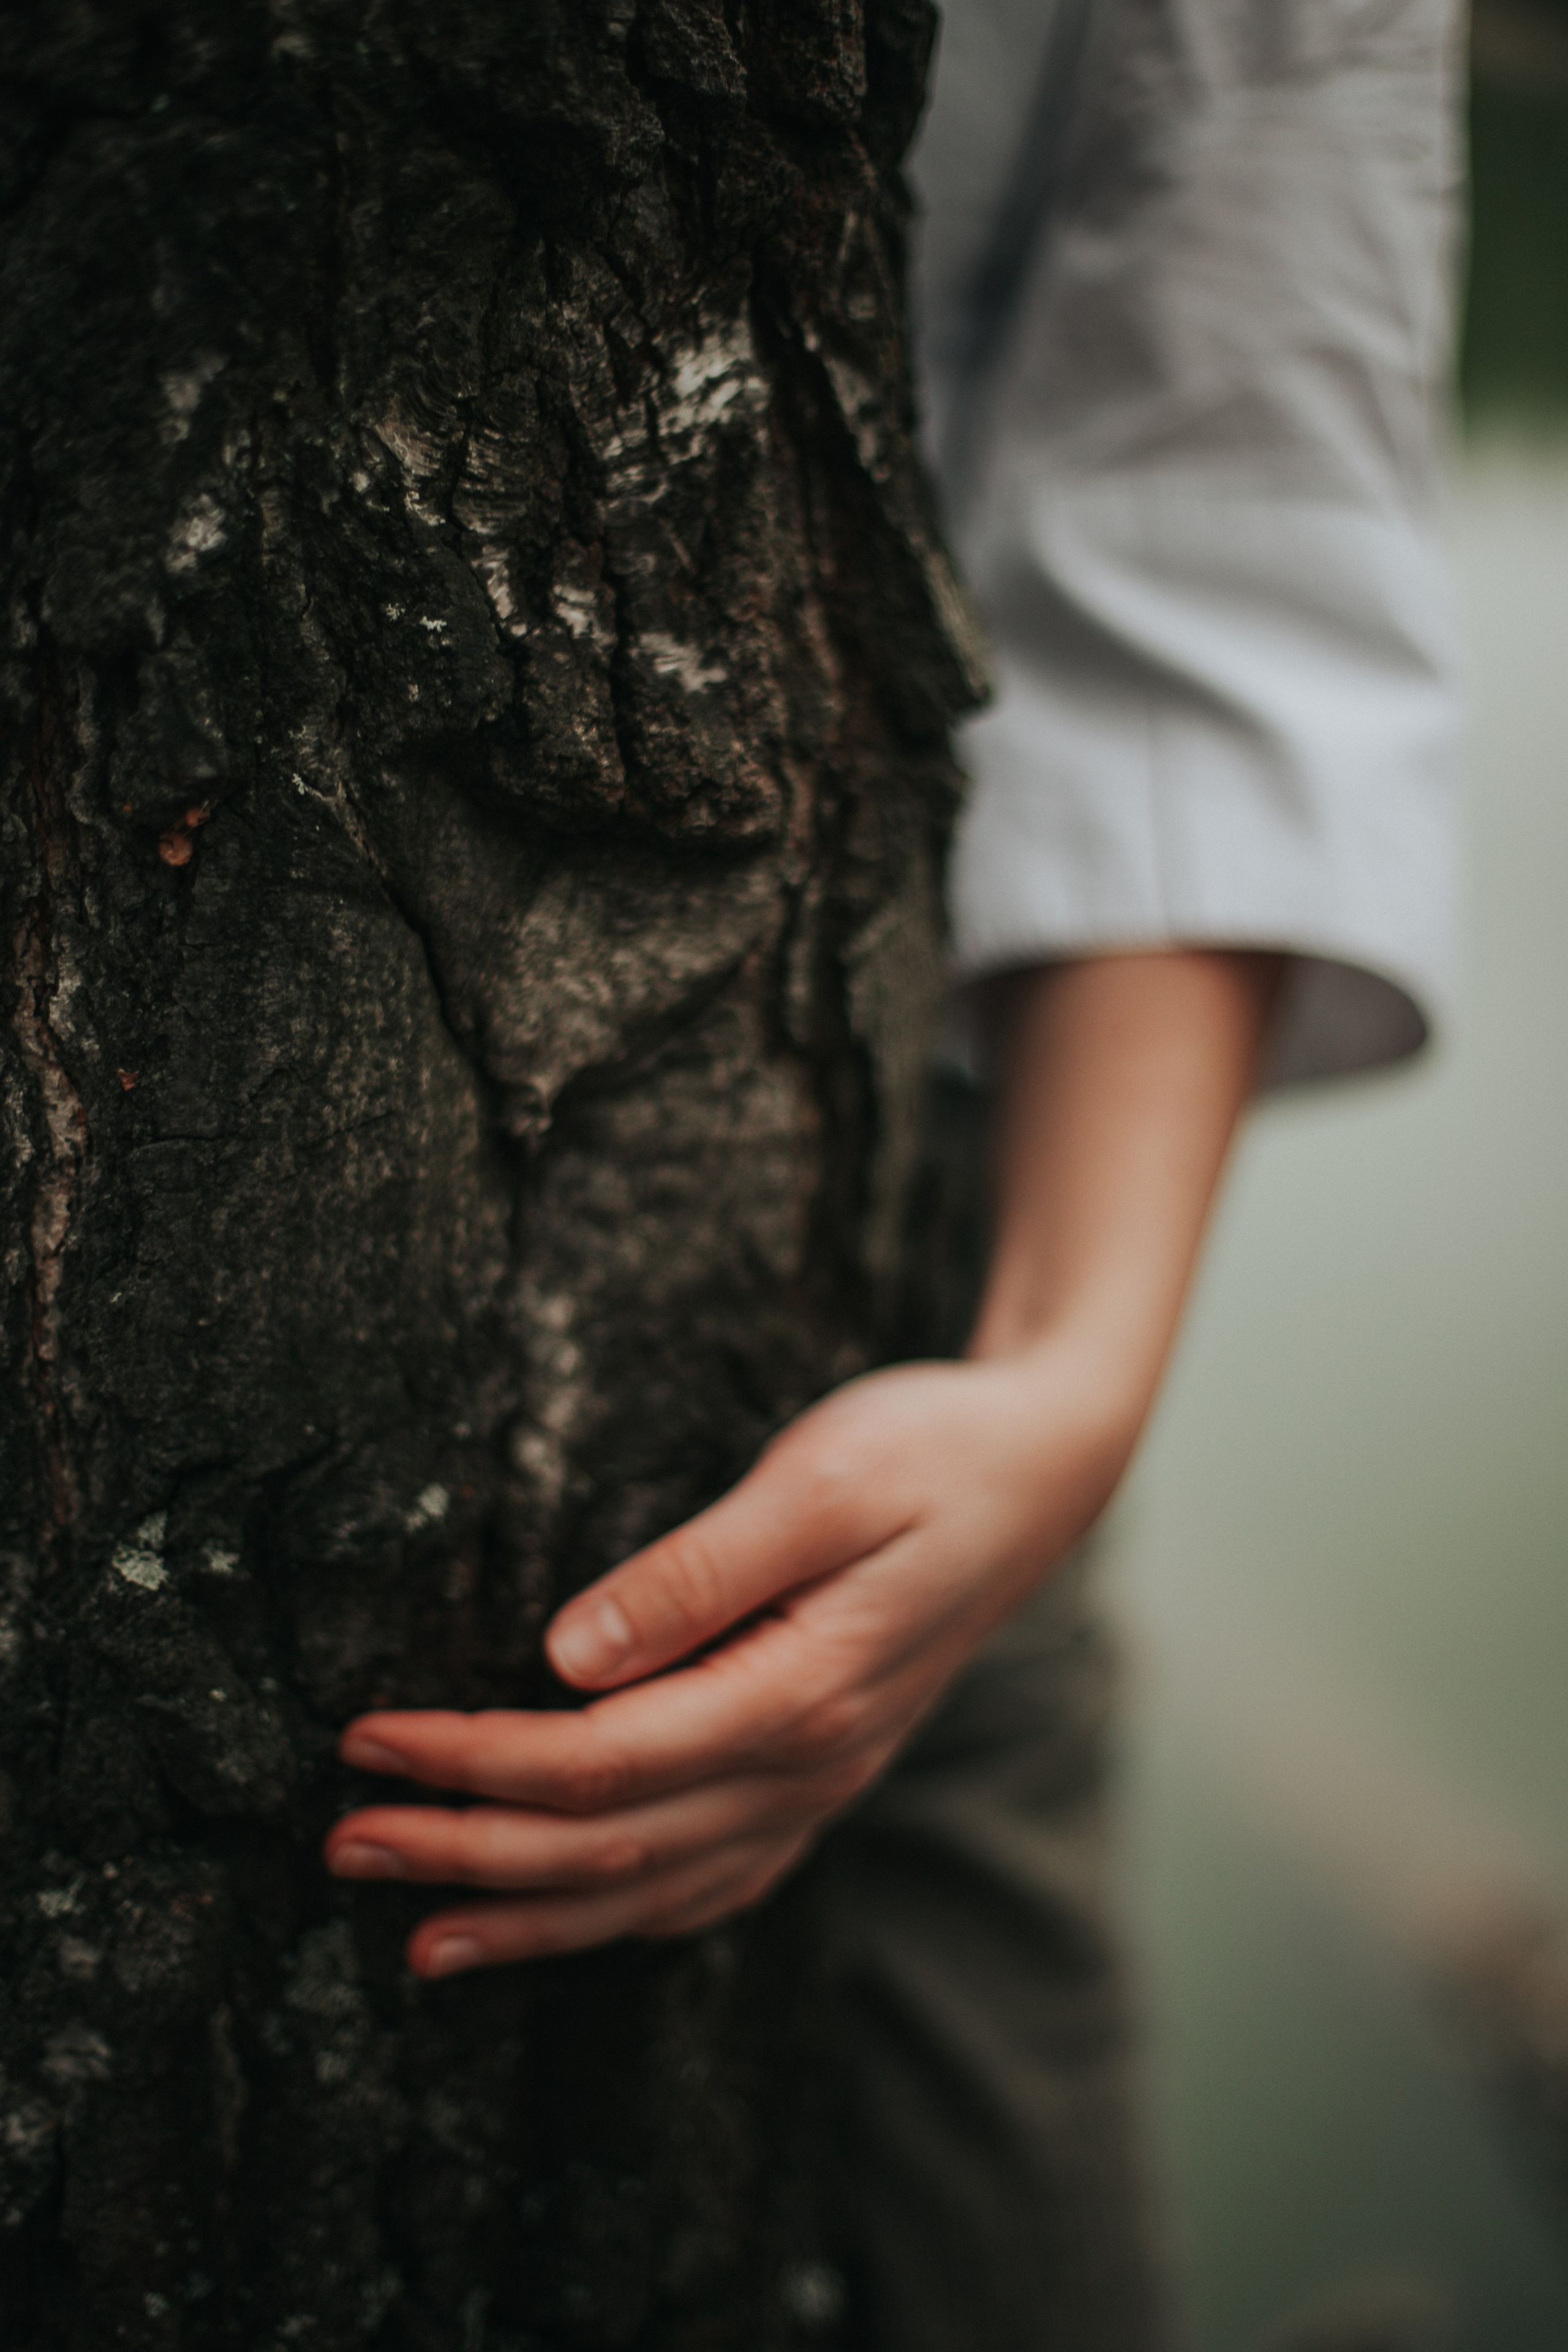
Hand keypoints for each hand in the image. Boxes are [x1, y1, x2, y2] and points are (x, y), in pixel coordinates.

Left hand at [324, 1345, 1136, 1977]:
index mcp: (800, 1693)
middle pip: (608, 1844)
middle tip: (341, 1845)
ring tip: (415, 1934)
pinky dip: (622, 1914)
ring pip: (654, 1889)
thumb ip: (699, 1571)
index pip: (600, 1760)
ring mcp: (822, 1786)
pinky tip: (562, 1923)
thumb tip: (567, 1656)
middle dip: (465, 1854)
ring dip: (528, 1913)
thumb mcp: (821, 1480)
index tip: (367, 1739)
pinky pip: (713, 1881)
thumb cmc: (929, 1453)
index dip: (473, 1762)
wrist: (1041, 1473)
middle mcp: (810, 1766)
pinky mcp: (823, 1776)